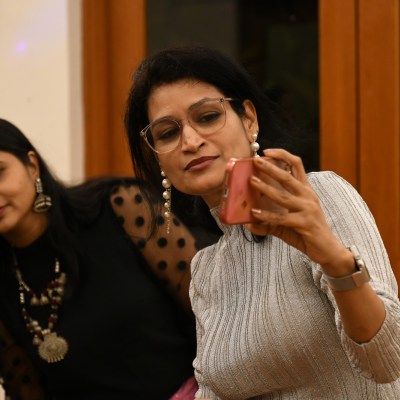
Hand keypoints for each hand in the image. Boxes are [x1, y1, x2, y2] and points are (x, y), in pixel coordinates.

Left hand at [246, 148, 347, 267]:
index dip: (282, 155)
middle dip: (270, 167)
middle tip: (255, 161)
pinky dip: (267, 215)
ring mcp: (308, 209)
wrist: (328, 250)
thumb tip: (247, 223)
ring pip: (283, 196)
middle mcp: (308, 196)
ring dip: (265, 188)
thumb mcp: (287, 223)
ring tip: (251, 181)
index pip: (296, 165)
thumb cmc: (306, 233)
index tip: (267, 152)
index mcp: (305, 190)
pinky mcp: (305, 223)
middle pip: (288, 176)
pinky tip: (254, 213)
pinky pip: (282, 218)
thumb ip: (269, 221)